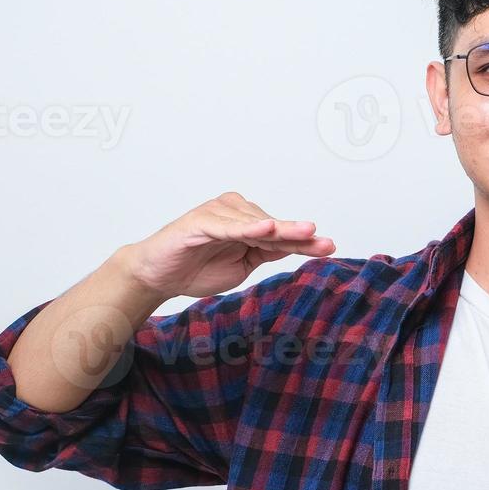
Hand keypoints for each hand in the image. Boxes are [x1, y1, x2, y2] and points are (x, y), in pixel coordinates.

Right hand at [122, 192, 335, 300]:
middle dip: (296, 234)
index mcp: (246, 224)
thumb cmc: (197, 268)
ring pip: (254, 223)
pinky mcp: (199, 222)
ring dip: (277, 229)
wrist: (159, 276)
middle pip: (272, 225)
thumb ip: (266, 253)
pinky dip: (246, 227)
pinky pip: (227, 225)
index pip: (280, 234)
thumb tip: (296, 247)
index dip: (304, 241)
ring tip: (302, 233)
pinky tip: (265, 229)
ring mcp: (217, 215)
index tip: (329, 246)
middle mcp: (234, 213)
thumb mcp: (242, 266)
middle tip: (321, 239)